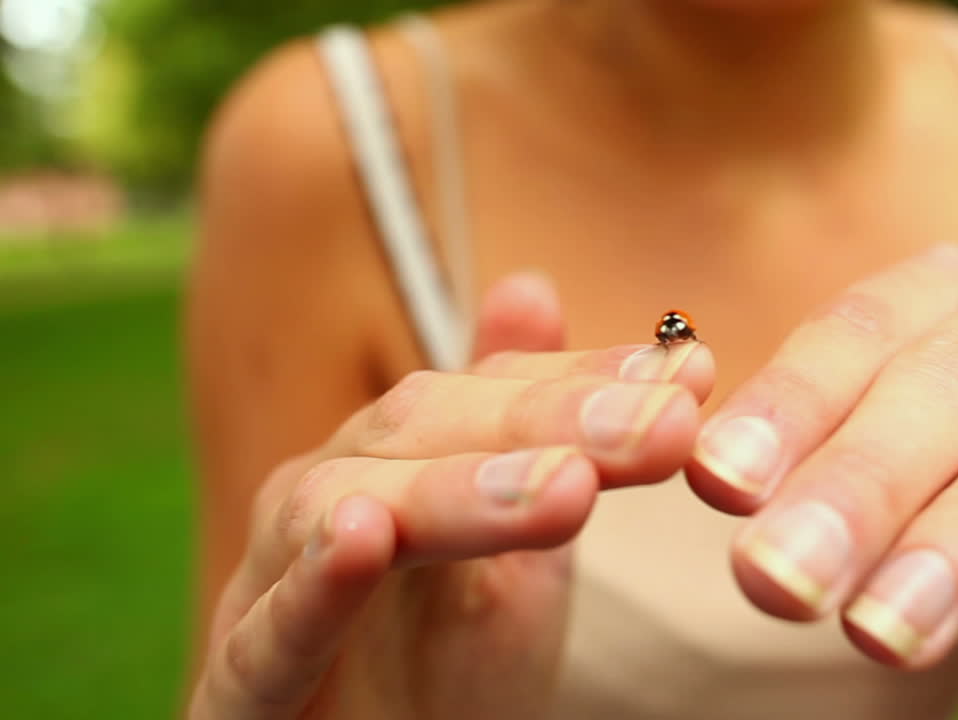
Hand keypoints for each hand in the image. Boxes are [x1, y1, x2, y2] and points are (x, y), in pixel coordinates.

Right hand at [188, 273, 715, 718]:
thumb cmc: (431, 660)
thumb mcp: (507, 544)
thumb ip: (524, 430)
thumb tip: (531, 284)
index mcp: (395, 461)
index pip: (489, 395)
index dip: (586, 382)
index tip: (691, 372)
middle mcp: (326, 500)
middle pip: (425, 430)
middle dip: (549, 424)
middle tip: (663, 427)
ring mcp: (273, 582)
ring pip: (344, 507)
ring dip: (456, 492)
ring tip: (562, 487)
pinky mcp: (243, 683)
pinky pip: (266, 632)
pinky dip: (310, 587)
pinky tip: (360, 539)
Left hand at [685, 246, 957, 667]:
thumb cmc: (935, 469)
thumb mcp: (861, 448)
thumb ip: (798, 455)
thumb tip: (710, 472)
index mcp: (933, 296)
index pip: (852, 334)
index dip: (789, 406)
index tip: (721, 485)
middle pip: (944, 388)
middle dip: (858, 490)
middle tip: (780, 583)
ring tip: (883, 633)